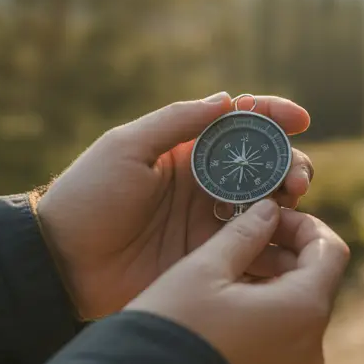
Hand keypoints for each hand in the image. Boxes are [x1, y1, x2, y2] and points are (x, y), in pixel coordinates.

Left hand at [34, 93, 315, 319]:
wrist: (63, 264)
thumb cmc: (88, 197)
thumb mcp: (125, 148)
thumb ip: (176, 122)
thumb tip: (228, 99)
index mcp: (186, 150)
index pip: (240, 124)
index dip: (274, 115)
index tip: (300, 119)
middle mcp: (205, 183)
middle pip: (265, 166)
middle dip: (291, 165)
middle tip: (297, 180)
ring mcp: (210, 223)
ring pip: (268, 206)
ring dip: (289, 203)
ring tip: (292, 209)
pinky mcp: (210, 260)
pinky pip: (255, 249)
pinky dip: (277, 243)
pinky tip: (286, 241)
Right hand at [126, 200, 349, 363]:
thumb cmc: (177, 325)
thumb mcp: (206, 267)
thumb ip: (245, 232)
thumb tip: (269, 209)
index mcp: (304, 310)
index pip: (330, 251)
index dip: (304, 225)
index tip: (269, 216)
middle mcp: (311, 346)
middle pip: (315, 282)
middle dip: (284, 253)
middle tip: (243, 237)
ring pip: (297, 311)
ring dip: (273, 282)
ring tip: (227, 270)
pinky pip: (283, 340)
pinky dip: (266, 313)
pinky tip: (225, 304)